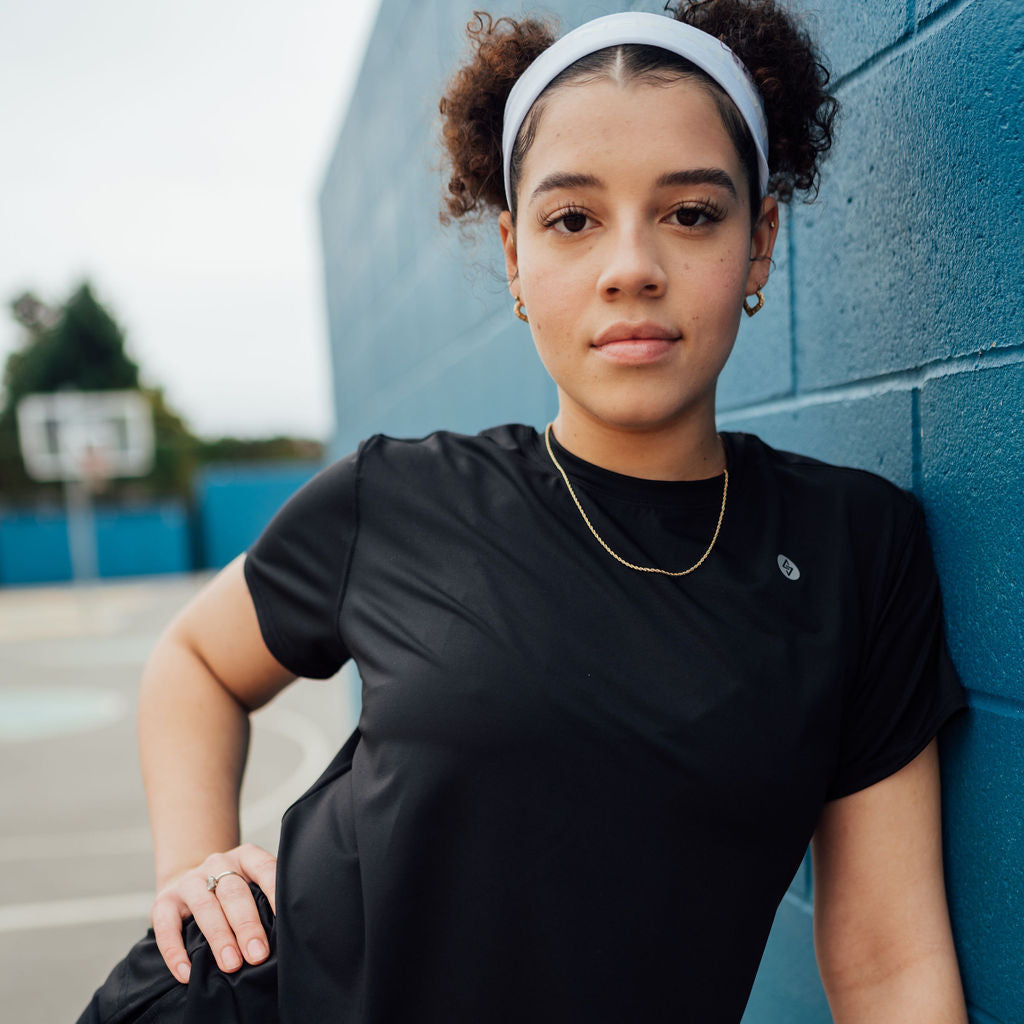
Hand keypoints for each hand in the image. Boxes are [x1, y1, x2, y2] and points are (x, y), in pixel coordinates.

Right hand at [150, 843, 276, 983]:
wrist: (189, 880)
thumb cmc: (233, 892)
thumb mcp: (251, 884)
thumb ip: (265, 900)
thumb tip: (287, 935)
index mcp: (246, 857)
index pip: (265, 869)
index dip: (275, 893)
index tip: (285, 921)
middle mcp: (218, 864)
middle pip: (234, 892)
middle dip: (247, 924)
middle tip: (258, 954)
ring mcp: (190, 881)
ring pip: (205, 907)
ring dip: (219, 937)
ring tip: (231, 964)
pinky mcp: (164, 901)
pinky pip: (167, 927)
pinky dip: (175, 952)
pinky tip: (186, 973)